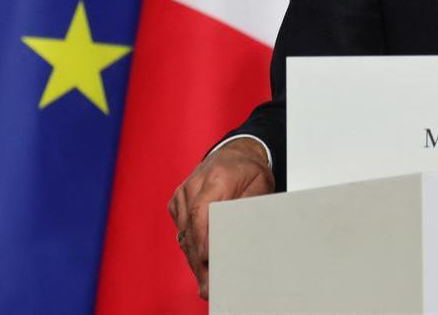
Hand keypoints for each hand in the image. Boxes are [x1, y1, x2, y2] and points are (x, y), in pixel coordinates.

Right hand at [168, 137, 273, 299]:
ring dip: (193, 258)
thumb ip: (248, 208)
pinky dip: (190, 246)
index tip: (205, 260)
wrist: (236, 153)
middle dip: (198, 259)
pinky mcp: (177, 202)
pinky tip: (200, 263)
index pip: (202, 211)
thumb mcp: (260, 186)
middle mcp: (194, 185)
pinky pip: (182, 229)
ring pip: (184, 232)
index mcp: (217, 177)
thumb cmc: (251, 171)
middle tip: (209, 284)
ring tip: (206, 282)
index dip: (201, 238)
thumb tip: (240, 235)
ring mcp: (182, 193)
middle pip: (191, 228)